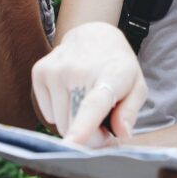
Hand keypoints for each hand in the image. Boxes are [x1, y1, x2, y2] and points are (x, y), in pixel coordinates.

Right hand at [31, 22, 146, 145]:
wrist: (93, 33)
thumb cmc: (117, 67)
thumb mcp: (136, 86)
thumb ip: (130, 112)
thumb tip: (122, 134)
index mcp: (109, 76)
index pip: (93, 104)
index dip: (83, 127)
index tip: (72, 144)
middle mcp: (78, 71)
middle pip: (73, 126)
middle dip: (89, 135)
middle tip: (102, 121)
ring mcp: (55, 70)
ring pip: (59, 123)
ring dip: (74, 123)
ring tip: (86, 104)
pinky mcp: (39, 72)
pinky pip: (48, 113)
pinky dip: (60, 112)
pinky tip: (71, 93)